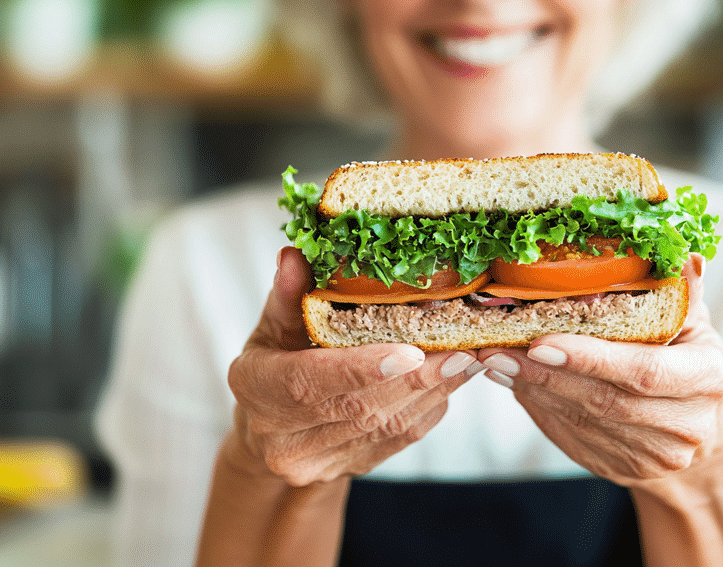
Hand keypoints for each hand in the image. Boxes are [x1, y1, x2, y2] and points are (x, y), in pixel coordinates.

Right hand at [224, 247, 479, 485]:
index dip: (361, 368)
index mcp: (256, 390)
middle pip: (359, 408)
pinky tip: (452, 380)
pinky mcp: (349, 468)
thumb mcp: (272, 327)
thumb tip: (295, 255)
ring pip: (386, 427)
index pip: (309, 382)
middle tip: (459, 348)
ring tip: (466, 358)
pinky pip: (399, 440)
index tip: (410, 352)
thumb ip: (288, 296)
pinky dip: (430, 407)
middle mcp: (281, 437)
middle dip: (415, 378)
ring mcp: (315, 461)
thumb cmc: (273, 365)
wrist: (270, 434)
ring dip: (432, 391)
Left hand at [477, 253, 722, 485]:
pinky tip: (516, 383)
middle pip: (605, 401)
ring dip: (533, 390)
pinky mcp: (626, 468)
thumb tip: (682, 249)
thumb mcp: (692, 318)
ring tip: (496, 360)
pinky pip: (574, 437)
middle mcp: (688, 424)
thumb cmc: (688, 355)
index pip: (644, 371)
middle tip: (497, 348)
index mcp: (708, 377)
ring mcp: (656, 455)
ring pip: (582, 421)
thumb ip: (680, 286)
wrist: (700, 425)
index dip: (591, 358)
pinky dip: (540, 409)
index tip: (541, 341)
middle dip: (546, 374)